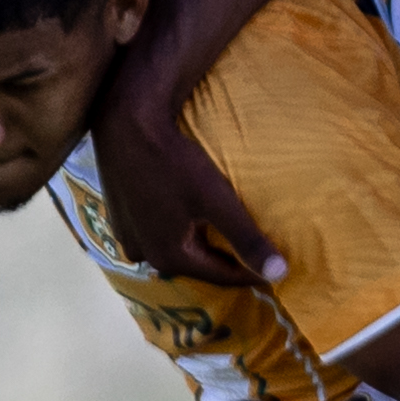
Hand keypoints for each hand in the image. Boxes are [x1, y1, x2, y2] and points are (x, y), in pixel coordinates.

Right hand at [92, 92, 283, 287]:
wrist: (125, 124)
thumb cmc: (173, 162)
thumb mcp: (216, 200)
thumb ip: (247, 239)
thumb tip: (279, 274)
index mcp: (170, 258)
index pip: (222, 276)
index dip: (253, 273)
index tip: (277, 272)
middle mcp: (145, 256)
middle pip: (197, 265)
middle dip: (225, 260)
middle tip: (252, 254)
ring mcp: (128, 237)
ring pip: (176, 248)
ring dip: (200, 245)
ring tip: (222, 235)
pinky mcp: (119, 217)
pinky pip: (157, 232)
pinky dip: (178, 229)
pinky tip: (188, 216)